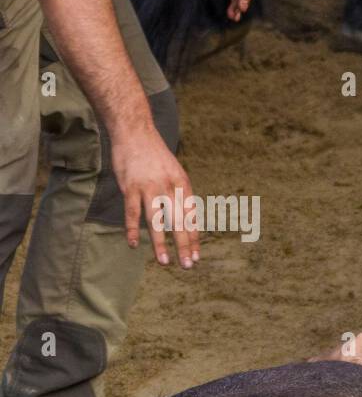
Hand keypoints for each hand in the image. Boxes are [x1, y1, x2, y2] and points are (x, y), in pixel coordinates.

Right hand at [113, 129, 197, 266]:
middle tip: (188, 265)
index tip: (197, 256)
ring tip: (164, 262)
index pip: (192, 217)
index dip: (194, 238)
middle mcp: (169, 188)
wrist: (135, 131)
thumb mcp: (175, 173)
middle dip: (184, 245)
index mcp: (183, 185)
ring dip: (161, 243)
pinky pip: (132, 212)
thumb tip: (185, 219)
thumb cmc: (155, 156)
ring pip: (157, 221)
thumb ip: (179, 195)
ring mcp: (149, 188)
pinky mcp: (130, 187)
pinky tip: (132, 244)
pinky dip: (132, 229)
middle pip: (178, 222)